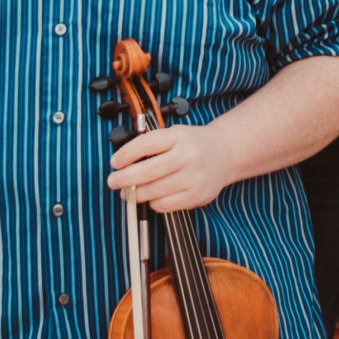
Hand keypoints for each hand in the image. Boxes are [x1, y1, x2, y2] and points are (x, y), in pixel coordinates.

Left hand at [107, 120, 237, 212]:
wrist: (225, 153)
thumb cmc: (194, 144)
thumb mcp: (174, 134)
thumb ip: (151, 145)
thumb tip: (123, 163)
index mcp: (178, 137)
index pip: (146, 145)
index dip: (126, 155)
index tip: (114, 162)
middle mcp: (188, 156)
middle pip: (149, 171)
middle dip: (125, 179)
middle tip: (113, 181)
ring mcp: (194, 177)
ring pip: (155, 191)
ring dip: (136, 194)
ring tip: (127, 192)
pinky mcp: (197, 195)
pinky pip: (166, 205)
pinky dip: (153, 203)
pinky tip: (150, 198)